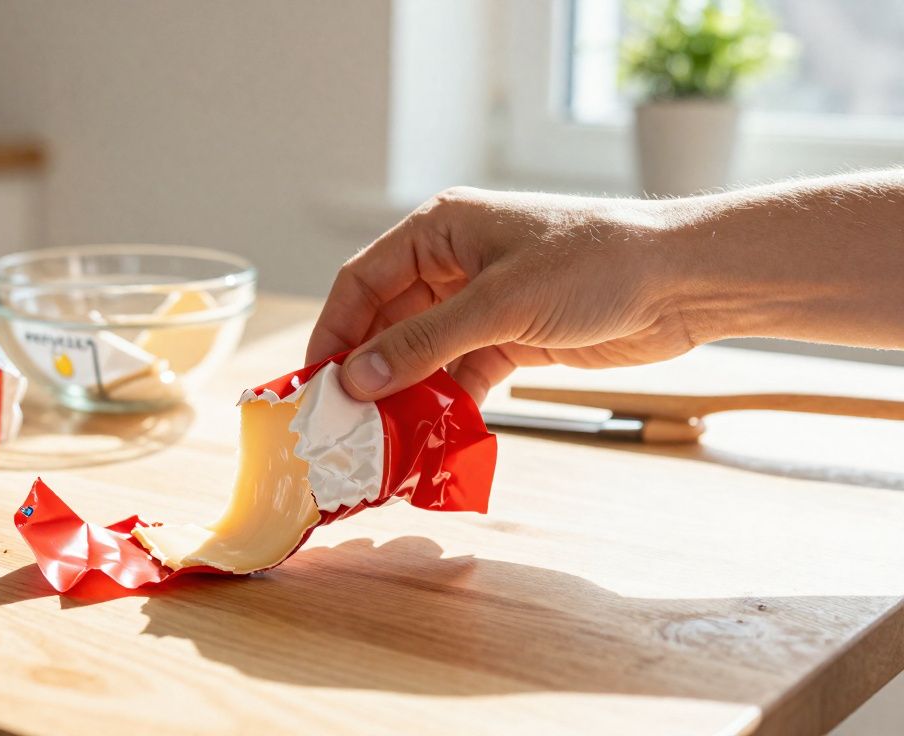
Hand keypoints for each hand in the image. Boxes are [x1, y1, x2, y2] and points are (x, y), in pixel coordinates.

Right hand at [306, 187, 694, 402]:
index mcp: (439, 229)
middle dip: (368, 370)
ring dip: (405, 393)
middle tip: (344, 422)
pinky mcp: (511, 337)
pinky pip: (460, 373)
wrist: (682, 282)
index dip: (334, 331)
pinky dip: (446, 403)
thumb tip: (356, 379)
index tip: (316, 383)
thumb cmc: (593, 265)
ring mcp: (482, 302)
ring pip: (422, 352)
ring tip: (382, 439)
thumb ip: (423, 343)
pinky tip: (432, 436)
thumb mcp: (499, 304)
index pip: (362, 280)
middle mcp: (453, 263)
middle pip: (387, 321)